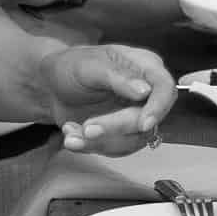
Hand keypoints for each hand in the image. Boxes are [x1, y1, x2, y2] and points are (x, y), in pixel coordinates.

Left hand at [41, 44, 173, 156]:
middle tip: (87, 128)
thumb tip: (145, 91)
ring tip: (71, 133)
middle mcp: (145, 93)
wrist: (51, 86)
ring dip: (100, 142)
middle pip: (146, 120)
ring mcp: (135, 114)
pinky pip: (115, 149)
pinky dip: (91, 147)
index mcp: (144, 66)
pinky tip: (72, 135)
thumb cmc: (71, 66)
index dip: (158, 108)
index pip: (165, 88)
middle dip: (115, 128)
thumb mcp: (89, 66)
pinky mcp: (121, 133)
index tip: (143, 124)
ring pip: (132, 140)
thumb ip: (118, 77)